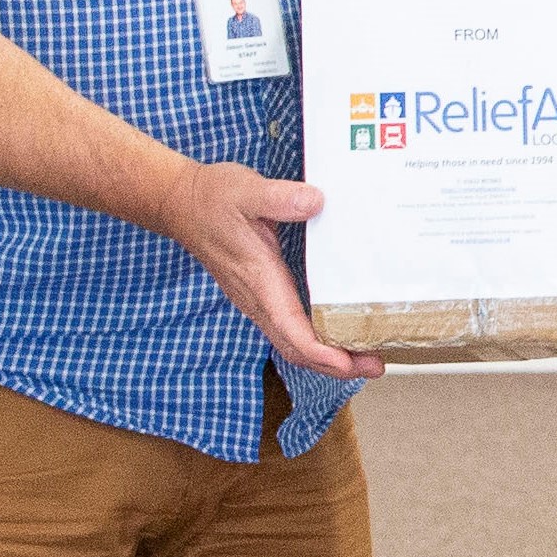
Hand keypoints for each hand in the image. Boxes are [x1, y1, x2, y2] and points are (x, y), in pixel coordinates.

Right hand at [151, 159, 386, 383]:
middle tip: (376, 366)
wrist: (180, 203)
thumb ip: (279, 197)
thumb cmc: (212, 197)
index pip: (290, 329)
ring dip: (327, 358)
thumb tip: (315, 203)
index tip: (351, 362)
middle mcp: (256, 297)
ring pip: (291, 343)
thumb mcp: (247, 190)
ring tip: (365, 358)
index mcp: (258, 278)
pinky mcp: (258, 294)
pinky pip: (287, 329)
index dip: (321, 352)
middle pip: (296, 348)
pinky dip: (314, 342)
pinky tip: (337, 335)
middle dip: (336, 365)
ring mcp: (255, 299)